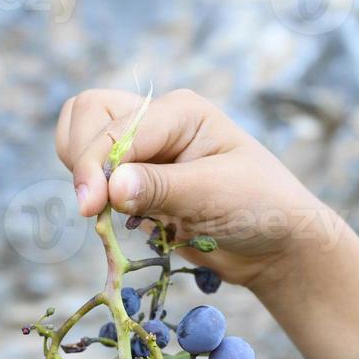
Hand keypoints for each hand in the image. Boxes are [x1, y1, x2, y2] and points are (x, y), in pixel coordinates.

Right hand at [55, 88, 325, 291]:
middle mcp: (157, 123)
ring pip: (82, 140)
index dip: (96, 164)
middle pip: (88, 115)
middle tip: (95, 208)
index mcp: (180, 112)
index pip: (116, 126)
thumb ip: (161, 188)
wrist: (275, 246)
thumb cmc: (261, 208)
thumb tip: (111, 187)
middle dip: (82, 159)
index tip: (91, 207)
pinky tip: (114, 219)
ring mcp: (144, 152)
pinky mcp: (136, 183)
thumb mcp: (215, 194)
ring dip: (83, 174)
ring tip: (105, 211)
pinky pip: (95, 178)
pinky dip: (92, 195)